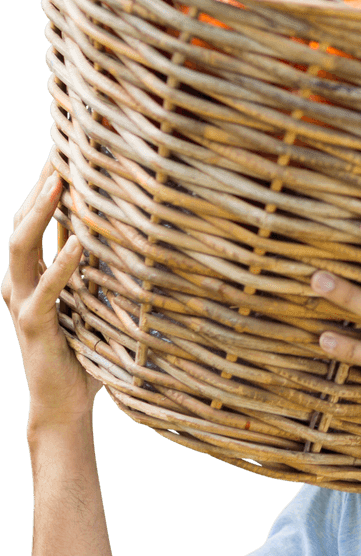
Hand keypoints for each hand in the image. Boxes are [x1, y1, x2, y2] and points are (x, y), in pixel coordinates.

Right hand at [3, 160, 101, 429]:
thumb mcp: (98, 304)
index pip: (34, 219)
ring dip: (43, 211)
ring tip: (62, 182)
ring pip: (22, 245)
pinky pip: (47, 288)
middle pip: (22, 220)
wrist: (65, 405)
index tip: (66, 151)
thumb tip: (145, 242)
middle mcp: (19, 282)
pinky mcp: (32, 323)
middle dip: (41, 185)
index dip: (46, 185)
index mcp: (32, 274)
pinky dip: (63, 264)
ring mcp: (21, 301)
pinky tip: (80, 242)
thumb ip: (107, 274)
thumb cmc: (86, 353)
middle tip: (61, 150)